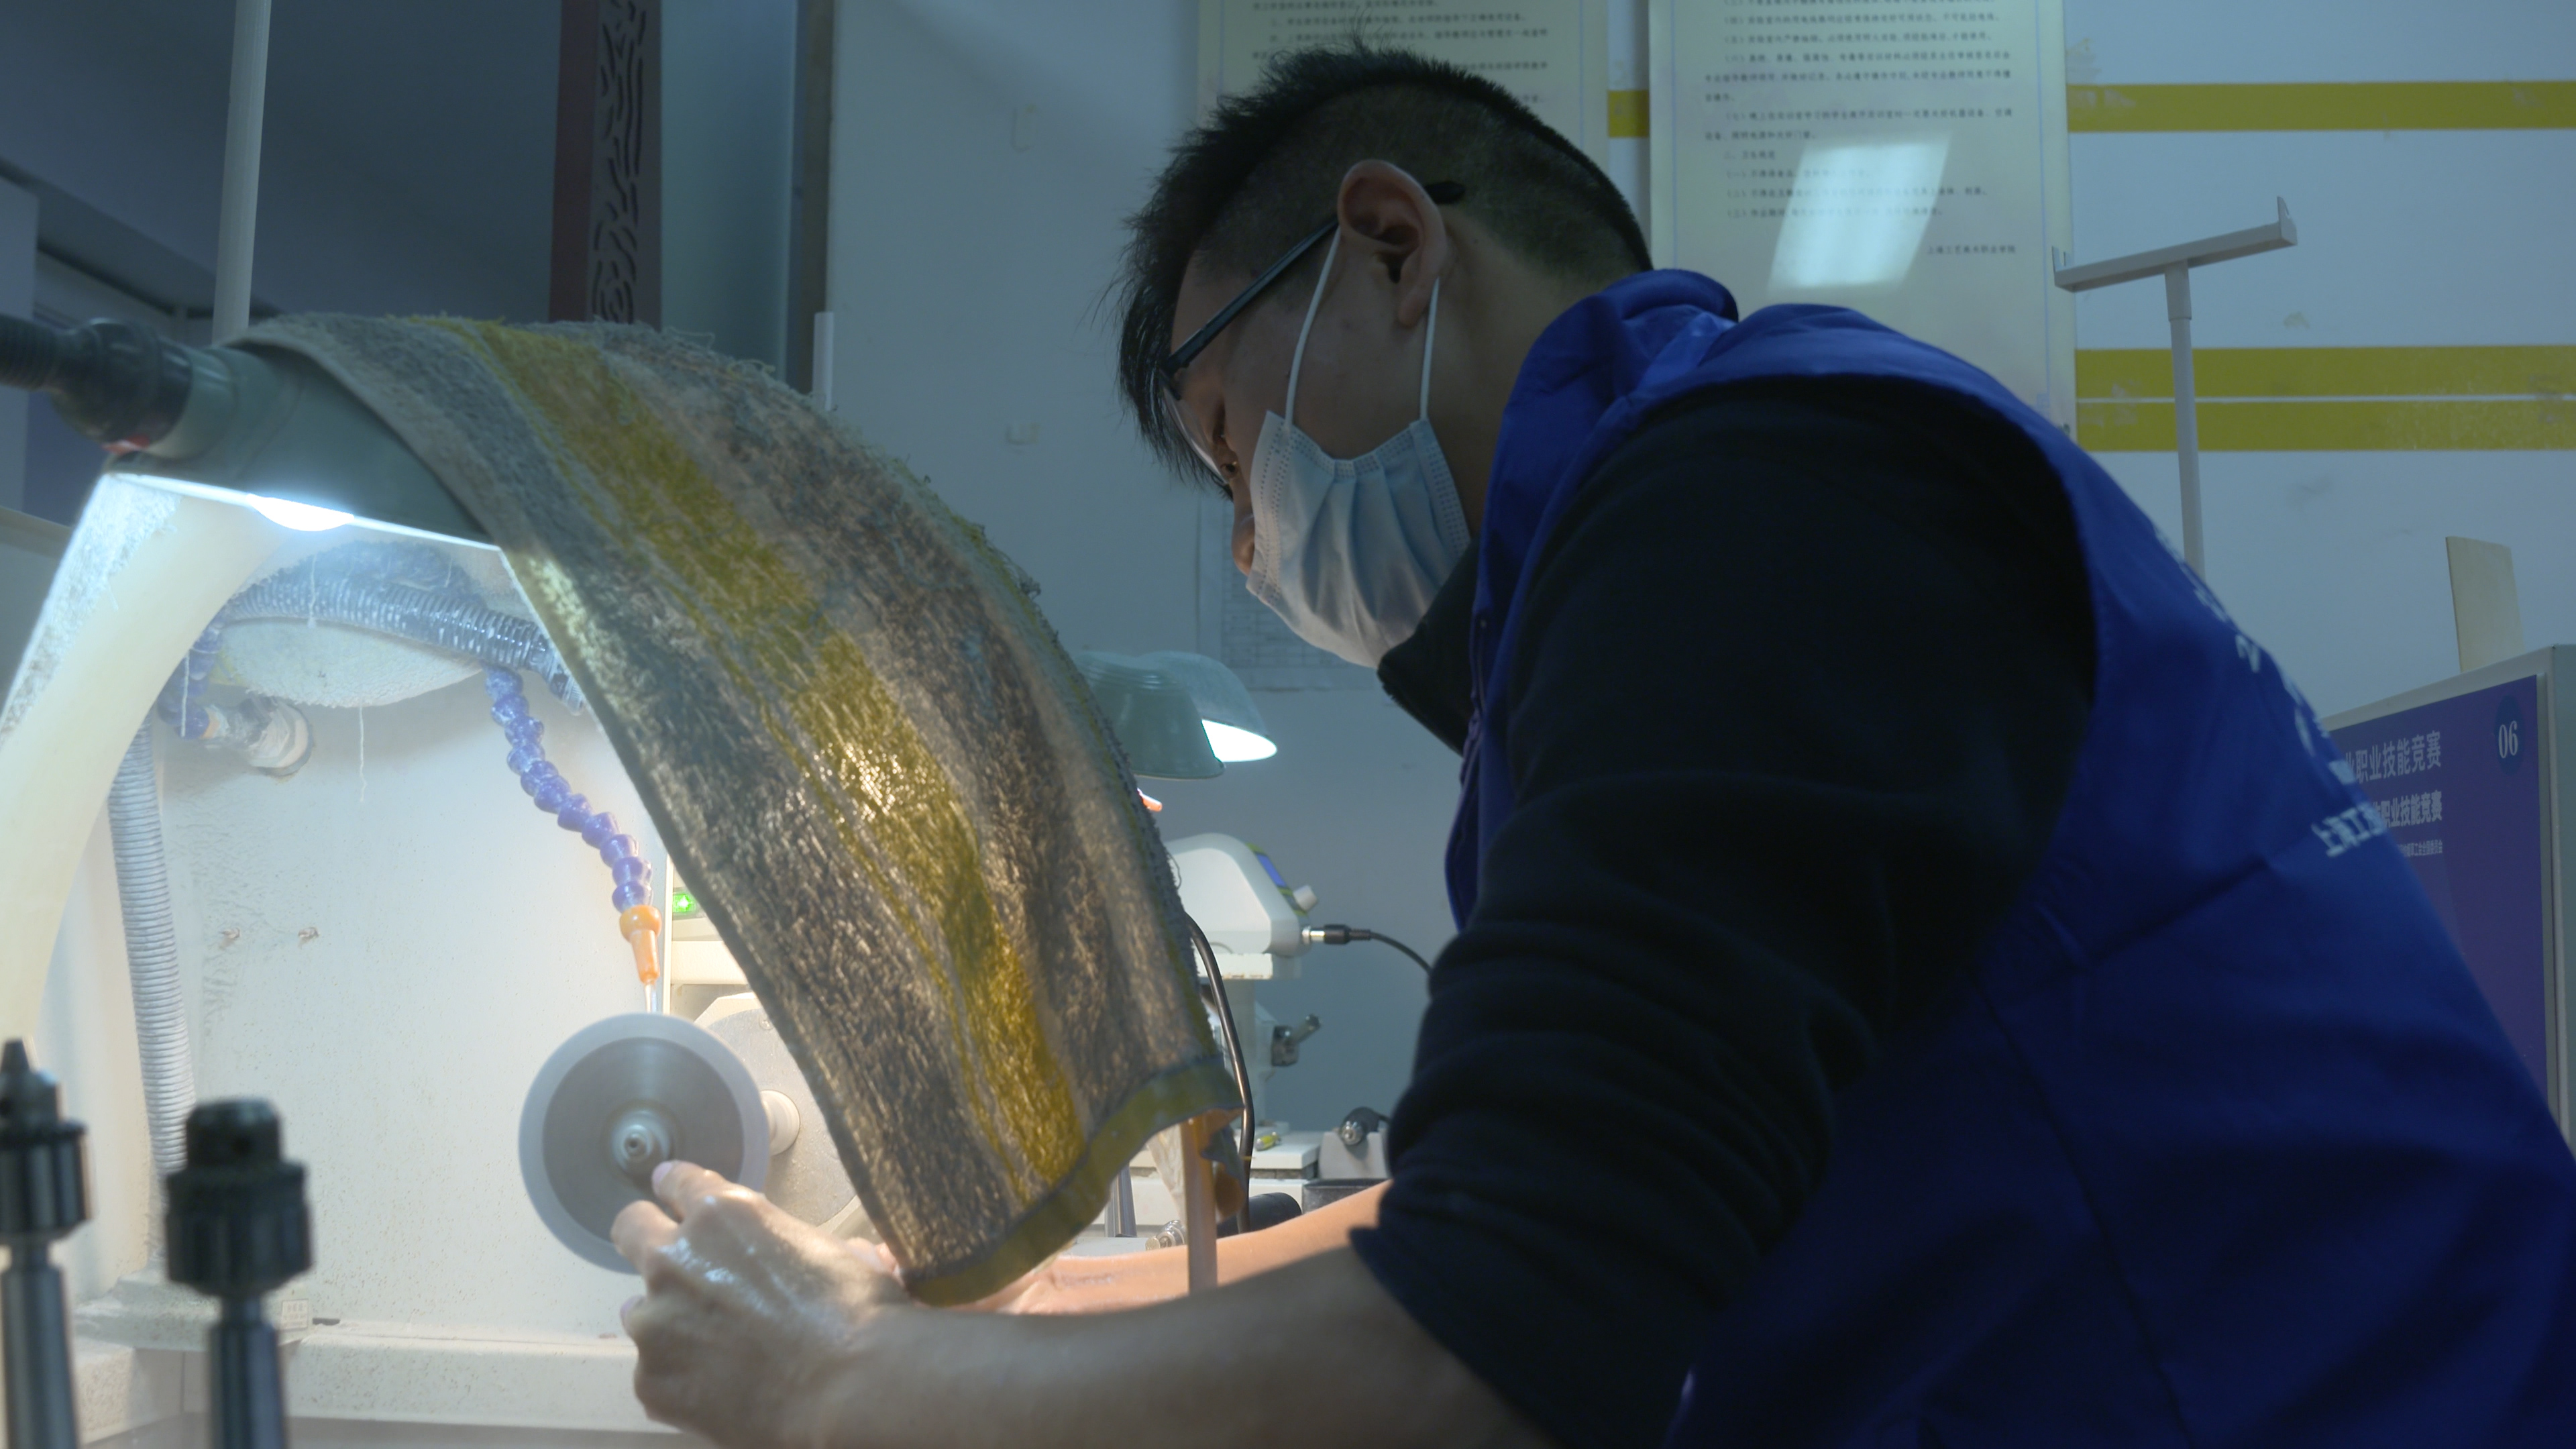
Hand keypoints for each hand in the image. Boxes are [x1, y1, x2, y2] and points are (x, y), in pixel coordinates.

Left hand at [614, 1160, 906, 1446]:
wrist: (851, 1389)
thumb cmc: (857, 1312)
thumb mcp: (826, 1249)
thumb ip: (784, 1241)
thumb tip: (796, 1257)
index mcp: (722, 1215)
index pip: (677, 1181)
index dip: (677, 1188)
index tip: (672, 1195)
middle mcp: (674, 1260)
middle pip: (632, 1228)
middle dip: (648, 1237)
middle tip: (678, 1266)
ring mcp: (655, 1323)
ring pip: (641, 1311)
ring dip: (669, 1320)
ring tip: (715, 1348)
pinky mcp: (650, 1380)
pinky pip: (657, 1371)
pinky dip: (682, 1377)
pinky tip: (723, 1389)